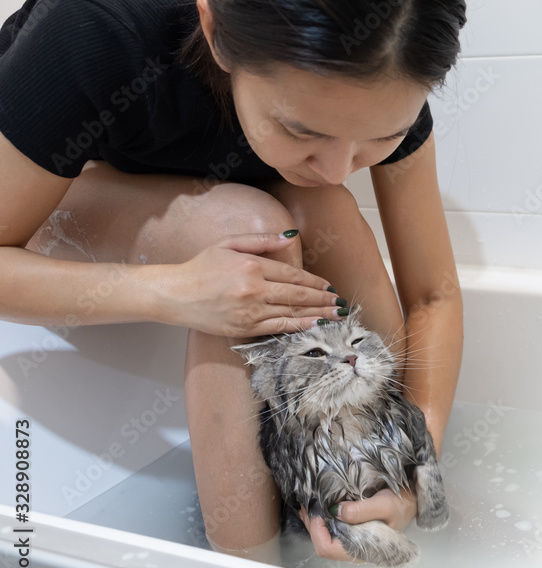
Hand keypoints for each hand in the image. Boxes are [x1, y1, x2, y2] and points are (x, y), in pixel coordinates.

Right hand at [163, 233, 343, 336]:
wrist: (175, 295)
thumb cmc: (201, 267)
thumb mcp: (229, 244)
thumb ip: (262, 240)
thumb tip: (291, 237)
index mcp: (251, 266)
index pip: (292, 275)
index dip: (315, 282)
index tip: (329, 286)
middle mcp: (253, 290)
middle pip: (297, 295)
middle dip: (323, 299)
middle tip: (341, 302)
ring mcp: (249, 312)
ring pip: (292, 312)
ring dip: (318, 314)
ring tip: (336, 315)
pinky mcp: (244, 329)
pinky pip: (278, 327)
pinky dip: (299, 326)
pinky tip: (314, 325)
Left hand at [297, 487, 416, 562]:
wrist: (414, 502)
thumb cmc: (402, 505)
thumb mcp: (384, 504)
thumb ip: (361, 510)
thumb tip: (336, 511)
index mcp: (363, 549)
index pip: (327, 548)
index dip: (316, 531)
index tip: (316, 512)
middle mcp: (355, 549)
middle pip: (322, 544)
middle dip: (311, 525)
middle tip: (307, 505)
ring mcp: (354, 541)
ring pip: (325, 538)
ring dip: (315, 522)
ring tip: (311, 504)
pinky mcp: (354, 532)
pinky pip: (332, 530)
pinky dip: (323, 519)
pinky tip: (321, 507)